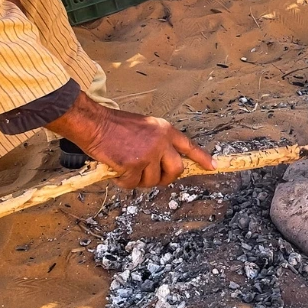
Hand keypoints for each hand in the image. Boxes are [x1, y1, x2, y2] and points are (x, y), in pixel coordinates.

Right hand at [47, 93, 214, 188]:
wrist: (94, 123)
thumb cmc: (115, 126)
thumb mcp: (145, 127)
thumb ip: (158, 142)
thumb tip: (164, 163)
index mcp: (165, 130)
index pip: (189, 147)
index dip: (202, 158)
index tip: (213, 166)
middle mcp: (161, 142)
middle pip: (176, 170)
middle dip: (166, 179)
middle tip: (153, 179)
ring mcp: (149, 154)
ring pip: (153, 180)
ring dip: (140, 180)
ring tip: (126, 167)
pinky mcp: (134, 165)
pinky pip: (133, 184)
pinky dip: (124, 182)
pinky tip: (116, 170)